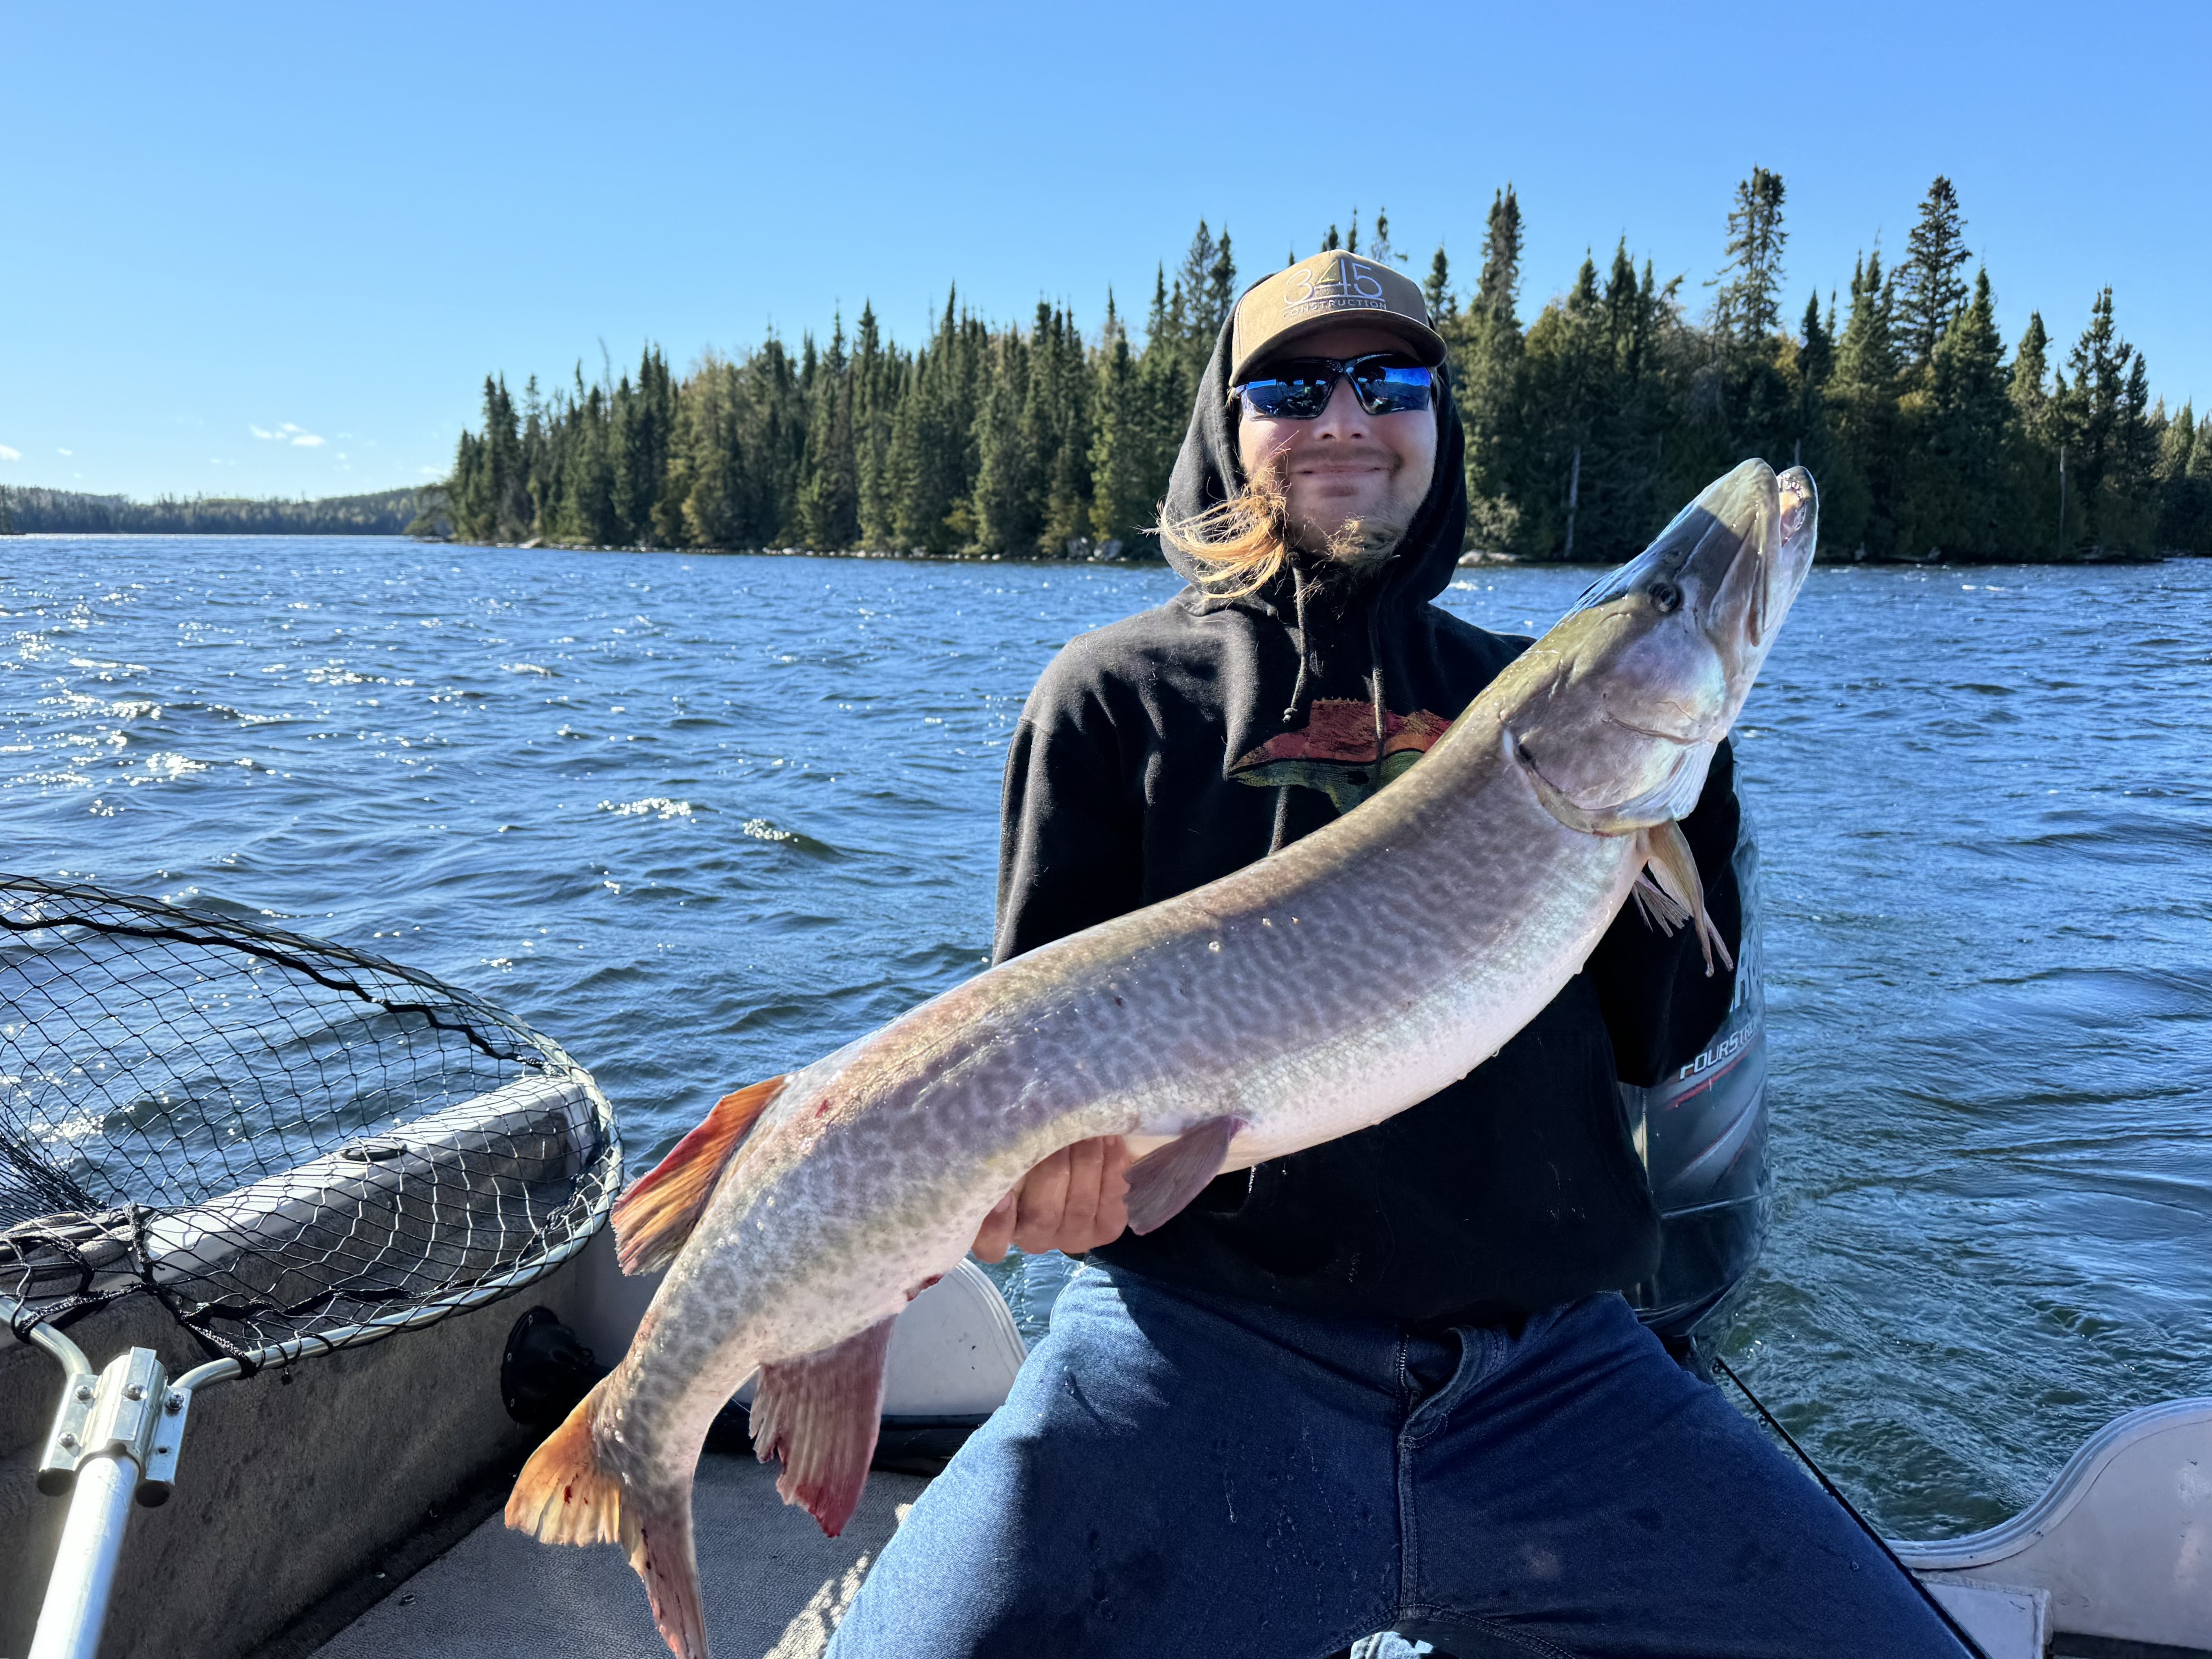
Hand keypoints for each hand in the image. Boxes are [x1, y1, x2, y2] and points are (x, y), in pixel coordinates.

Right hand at [971, 1137, 1129, 1262]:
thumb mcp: (1009, 1150)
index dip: (997, 1225)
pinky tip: (1110, 1140)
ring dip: (1087, 1161)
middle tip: (1060, 1127)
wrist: (1076, 1156)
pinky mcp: (1106, 1230)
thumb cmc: (1030, 1149)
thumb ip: (1004, 1151)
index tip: (1004, 1195)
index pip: (990, 1243)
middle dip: (1054, 1166)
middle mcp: (1035, 1238)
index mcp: (1000, 1225)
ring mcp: (1072, 1238)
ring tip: (1089, 1128)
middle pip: (1043, 1213)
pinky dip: (1112, 1166)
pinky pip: (1111, 1202)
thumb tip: (1004, 1130)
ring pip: (1079, 1206)